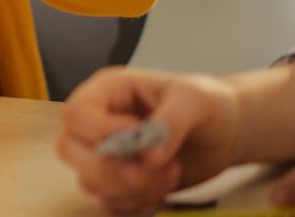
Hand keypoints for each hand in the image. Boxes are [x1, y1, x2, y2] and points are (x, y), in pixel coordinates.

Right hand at [57, 66, 239, 214]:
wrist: (225, 132)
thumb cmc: (207, 104)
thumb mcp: (194, 99)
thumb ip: (171, 122)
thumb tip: (149, 157)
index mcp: (107, 92)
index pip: (76, 113)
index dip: (101, 131)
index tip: (140, 134)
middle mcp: (98, 122)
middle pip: (69, 149)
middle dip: (109, 168)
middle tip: (146, 171)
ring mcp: (107, 154)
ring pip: (90, 180)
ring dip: (131, 187)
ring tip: (170, 172)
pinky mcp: (120, 181)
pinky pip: (111, 202)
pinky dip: (137, 203)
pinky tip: (165, 187)